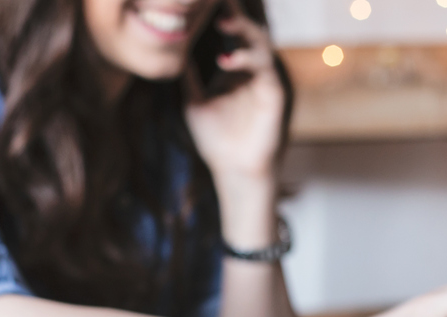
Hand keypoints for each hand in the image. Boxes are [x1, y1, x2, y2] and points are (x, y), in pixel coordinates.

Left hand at [184, 3, 284, 185]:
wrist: (232, 169)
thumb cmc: (215, 138)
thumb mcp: (193, 100)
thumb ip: (188, 75)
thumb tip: (173, 48)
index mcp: (236, 67)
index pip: (230, 33)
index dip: (222, 14)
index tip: (203, 3)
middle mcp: (252, 68)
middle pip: (247, 30)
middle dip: (234, 14)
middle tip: (217, 1)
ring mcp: (264, 79)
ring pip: (260, 43)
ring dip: (243, 30)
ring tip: (222, 23)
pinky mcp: (273, 94)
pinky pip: (265, 69)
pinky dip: (247, 61)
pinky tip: (225, 60)